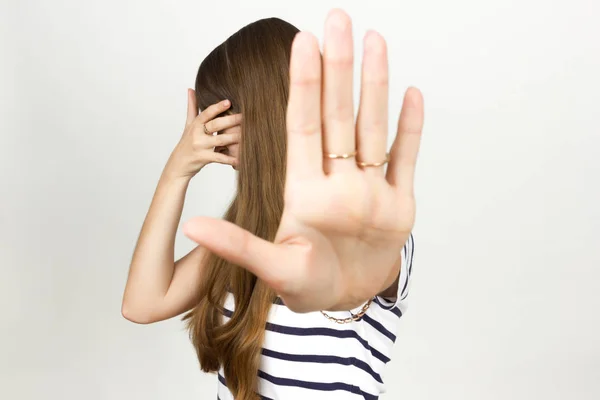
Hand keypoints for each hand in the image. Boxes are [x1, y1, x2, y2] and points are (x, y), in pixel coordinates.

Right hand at [165, 89, 241, 179]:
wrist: (178, 165)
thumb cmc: (186, 143)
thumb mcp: (188, 124)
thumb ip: (192, 107)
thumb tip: (191, 89)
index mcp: (194, 124)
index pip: (206, 113)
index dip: (217, 107)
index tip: (229, 102)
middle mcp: (196, 134)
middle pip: (215, 125)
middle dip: (231, 120)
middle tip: (245, 116)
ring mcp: (200, 146)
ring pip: (220, 140)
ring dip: (234, 138)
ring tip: (248, 135)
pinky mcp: (203, 158)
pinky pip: (219, 158)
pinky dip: (230, 159)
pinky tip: (240, 159)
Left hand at [183, 9, 423, 312]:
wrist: (346, 299)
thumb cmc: (306, 286)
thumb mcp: (272, 268)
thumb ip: (237, 244)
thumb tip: (190, 225)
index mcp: (304, 190)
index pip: (303, 127)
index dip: (304, 86)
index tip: (302, 44)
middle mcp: (336, 180)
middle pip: (338, 115)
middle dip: (337, 68)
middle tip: (337, 20)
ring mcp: (369, 188)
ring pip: (372, 127)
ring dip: (375, 85)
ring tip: (374, 42)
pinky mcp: (397, 202)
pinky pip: (405, 159)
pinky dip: (409, 129)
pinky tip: (411, 93)